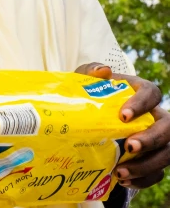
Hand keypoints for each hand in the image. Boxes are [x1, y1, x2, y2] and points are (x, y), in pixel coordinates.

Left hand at [75, 62, 169, 188]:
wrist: (92, 119)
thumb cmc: (93, 95)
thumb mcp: (88, 81)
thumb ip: (92, 72)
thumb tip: (103, 71)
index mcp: (141, 92)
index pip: (152, 93)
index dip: (142, 104)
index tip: (124, 116)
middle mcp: (155, 115)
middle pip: (167, 127)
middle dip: (151, 139)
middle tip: (130, 147)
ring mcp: (158, 139)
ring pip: (167, 152)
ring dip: (146, 165)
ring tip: (120, 171)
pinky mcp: (154, 159)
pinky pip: (158, 172)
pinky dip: (143, 179)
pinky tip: (123, 179)